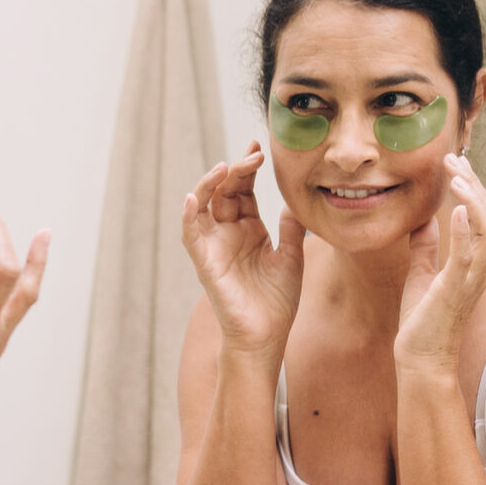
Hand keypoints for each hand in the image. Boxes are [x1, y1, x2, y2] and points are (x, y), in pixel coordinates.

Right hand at [180, 142, 304, 360]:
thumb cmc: (276, 302)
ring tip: (224, 167)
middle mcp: (228, 233)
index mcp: (248, 229)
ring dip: (209, 184)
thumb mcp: (291, 257)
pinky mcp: (205, 263)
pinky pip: (191, 235)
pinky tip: (193, 198)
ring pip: (203, 206)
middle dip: (236, 170)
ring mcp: (214, 246)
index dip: (249, 169)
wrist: (266, 337)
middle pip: (225, 191)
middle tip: (253, 156)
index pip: (244, 190)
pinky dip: (188, 216)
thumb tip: (297, 201)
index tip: (259, 148)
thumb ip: (291, 229)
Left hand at [394, 156, 485, 374]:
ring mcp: (471, 280)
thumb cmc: (422, 321)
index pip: (483, 218)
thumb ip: (427, 247)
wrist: (420, 359)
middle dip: (476, 187)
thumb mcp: (421, 274)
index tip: (456, 165)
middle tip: (455, 161)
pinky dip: (465, 231)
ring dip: (477, 202)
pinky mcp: (455, 291)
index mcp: (472, 263)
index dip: (474, 189)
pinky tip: (458, 208)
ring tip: (458, 178)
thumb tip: (425, 221)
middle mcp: (479, 269)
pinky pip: (467, 257)